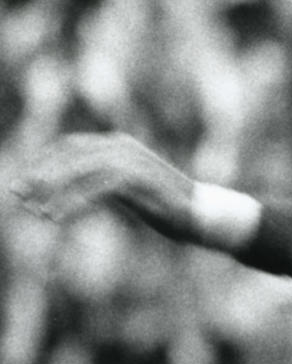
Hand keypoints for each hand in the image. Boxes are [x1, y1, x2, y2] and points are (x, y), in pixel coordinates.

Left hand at [10, 133, 195, 241]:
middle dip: (40, 174)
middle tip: (17, 193)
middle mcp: (121, 146)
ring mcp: (129, 161)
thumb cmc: (168, 207)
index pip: (71, 146)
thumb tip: (75, 193)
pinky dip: (72, 203)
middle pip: (69, 155)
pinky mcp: (135, 179)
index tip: (25, 181)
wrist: (202, 214)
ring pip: (78, 170)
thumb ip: (104, 185)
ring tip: (35, 210)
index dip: (45, 162)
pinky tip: (57, 218)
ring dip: (52, 190)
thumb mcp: (129, 192)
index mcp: (119, 145)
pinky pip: (94, 189)